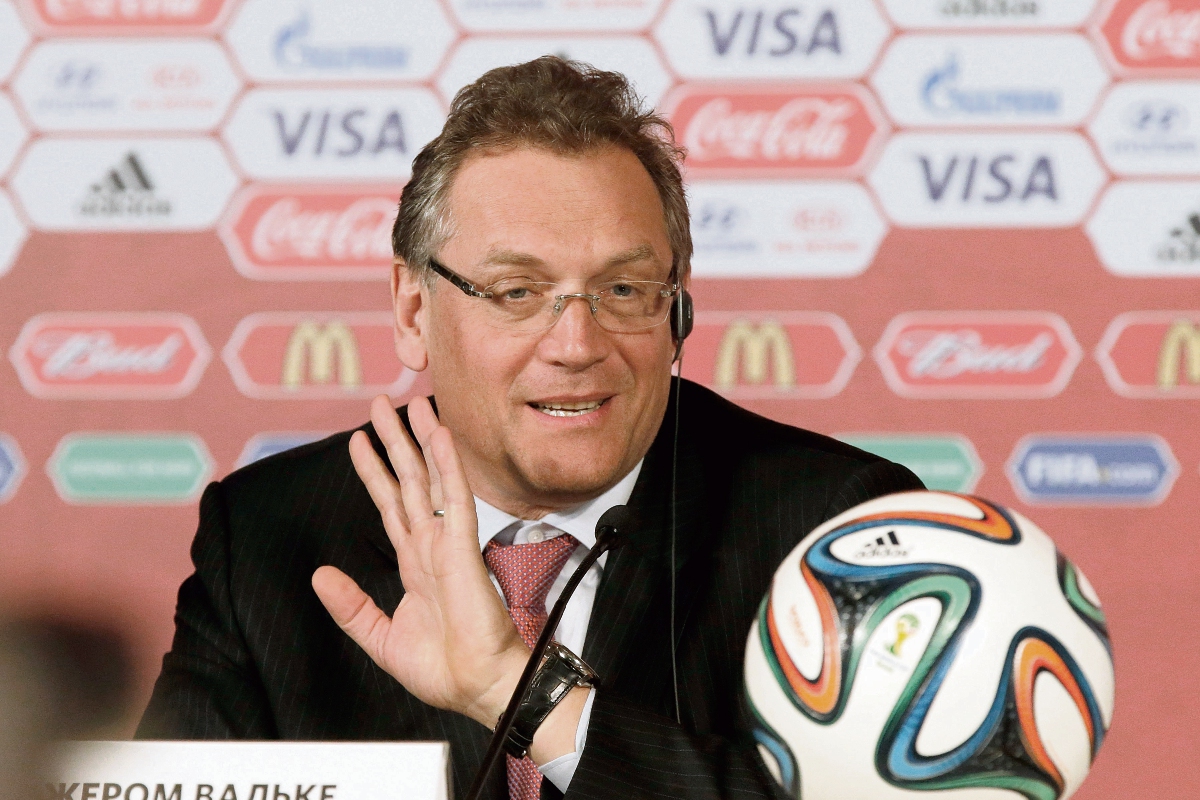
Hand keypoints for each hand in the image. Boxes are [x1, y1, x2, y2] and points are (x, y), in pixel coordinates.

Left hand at [311, 395, 529, 727]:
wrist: (476, 687)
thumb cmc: (442, 669)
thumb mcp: (379, 637)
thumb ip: (350, 606)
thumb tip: (319, 574)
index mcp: (414, 564)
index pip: (390, 506)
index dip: (374, 472)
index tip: (359, 441)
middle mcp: (430, 546)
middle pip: (409, 482)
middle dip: (394, 443)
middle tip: (382, 404)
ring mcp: (448, 544)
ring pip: (431, 480)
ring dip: (420, 441)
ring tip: (411, 405)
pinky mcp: (464, 549)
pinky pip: (454, 499)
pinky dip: (447, 465)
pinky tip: (439, 436)